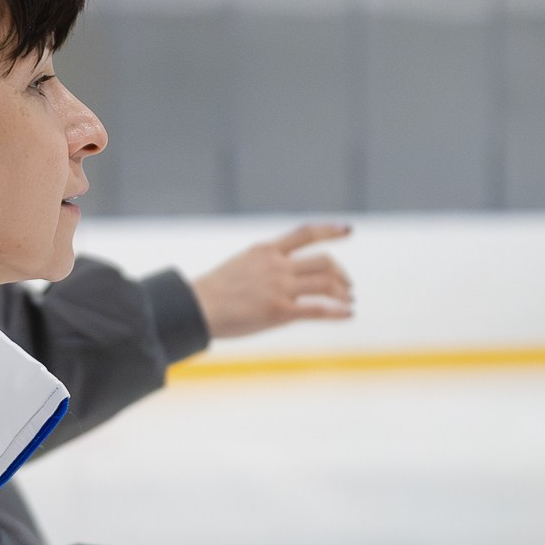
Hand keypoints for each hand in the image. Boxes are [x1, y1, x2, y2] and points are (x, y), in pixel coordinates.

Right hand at [189, 222, 353, 340]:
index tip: (348, 230)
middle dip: (341, 273)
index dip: (330, 230)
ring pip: (326, 283)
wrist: (196, 307)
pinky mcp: (280, 311)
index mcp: (266, 250)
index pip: (305, 233)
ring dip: (342, 292)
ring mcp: (279, 287)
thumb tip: (280, 274)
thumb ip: (264, 265)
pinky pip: (319, 309)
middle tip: (347, 285)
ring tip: (348, 301)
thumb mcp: (241, 265)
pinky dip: (338, 311)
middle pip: (324, 261)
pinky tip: (347, 314)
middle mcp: (277, 265)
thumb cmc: (212, 293)